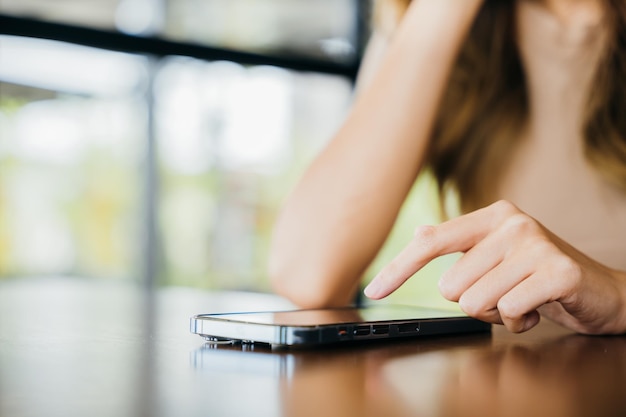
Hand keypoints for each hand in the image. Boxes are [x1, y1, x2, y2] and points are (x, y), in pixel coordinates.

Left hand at [364, 200, 625, 333]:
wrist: (599, 289)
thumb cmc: (537, 275)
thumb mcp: (495, 258)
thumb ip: (458, 251)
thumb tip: (415, 240)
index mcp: (490, 216)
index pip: (430, 242)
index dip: (398, 269)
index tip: (373, 292)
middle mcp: (511, 223)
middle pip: (450, 285)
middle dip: (473, 302)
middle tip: (503, 294)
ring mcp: (536, 244)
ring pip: (475, 302)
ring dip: (496, 314)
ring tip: (521, 300)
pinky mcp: (557, 270)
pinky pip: (510, 311)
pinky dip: (520, 321)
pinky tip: (538, 309)